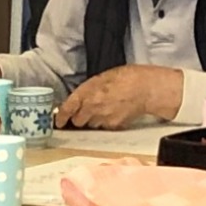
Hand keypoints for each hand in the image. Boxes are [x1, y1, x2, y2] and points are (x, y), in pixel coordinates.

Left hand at [55, 65, 184, 131]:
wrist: (147, 89)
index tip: (58, 121)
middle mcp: (93, 107)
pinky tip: (113, 112)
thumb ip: (88, 89)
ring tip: (105, 108)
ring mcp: (102, 118)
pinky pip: (103, 127)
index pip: (68, 108)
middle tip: (87, 110)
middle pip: (78, 120)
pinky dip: (105, 122)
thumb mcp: (103, 77)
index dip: (61, 116)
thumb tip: (79, 99)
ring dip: (93, 119)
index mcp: (88, 91)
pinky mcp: (112, 126)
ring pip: (90, 125)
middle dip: (79, 117)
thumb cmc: (127, 78)